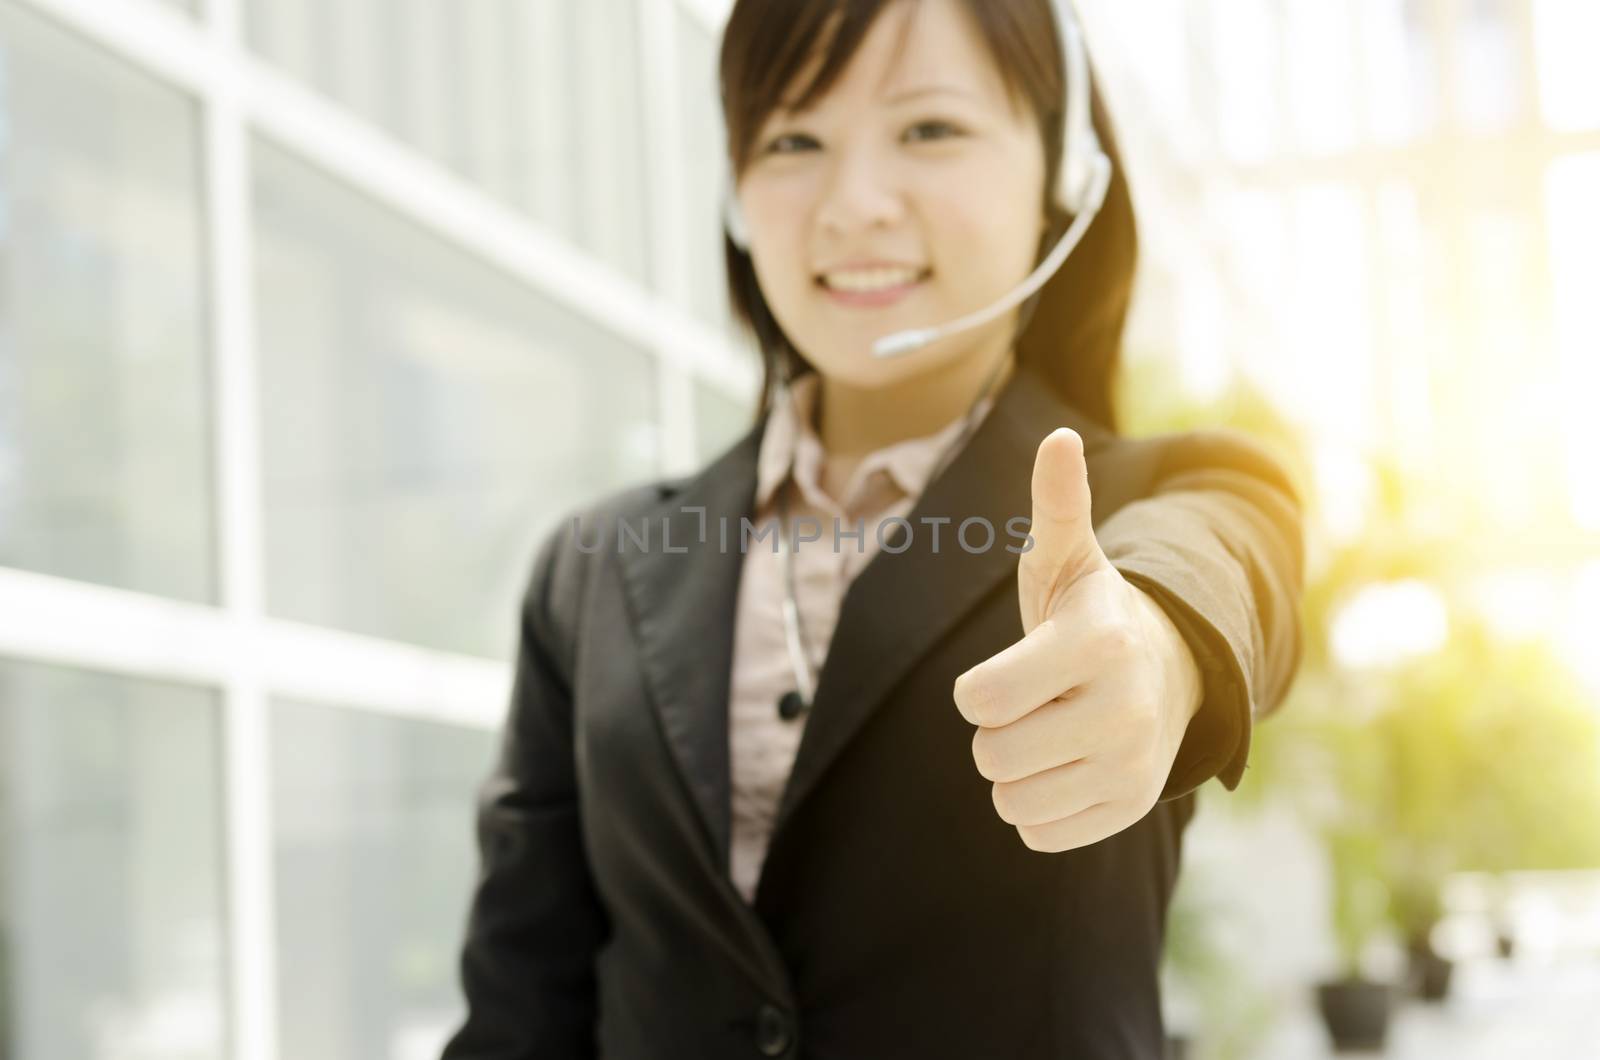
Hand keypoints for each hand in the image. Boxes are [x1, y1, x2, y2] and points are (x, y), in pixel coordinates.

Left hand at [952, 428, 1204, 851]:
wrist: (1167, 672)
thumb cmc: (1089, 613)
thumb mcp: (1068, 558)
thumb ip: (1056, 505)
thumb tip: (1059, 439)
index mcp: (1098, 645)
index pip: (981, 699)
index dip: (979, 689)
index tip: (1009, 673)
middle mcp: (1124, 710)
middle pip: (991, 753)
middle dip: (996, 729)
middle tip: (1033, 703)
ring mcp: (1133, 766)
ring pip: (1010, 800)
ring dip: (1014, 770)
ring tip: (1051, 732)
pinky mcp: (1130, 809)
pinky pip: (1036, 832)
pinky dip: (1038, 806)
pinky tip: (1067, 766)